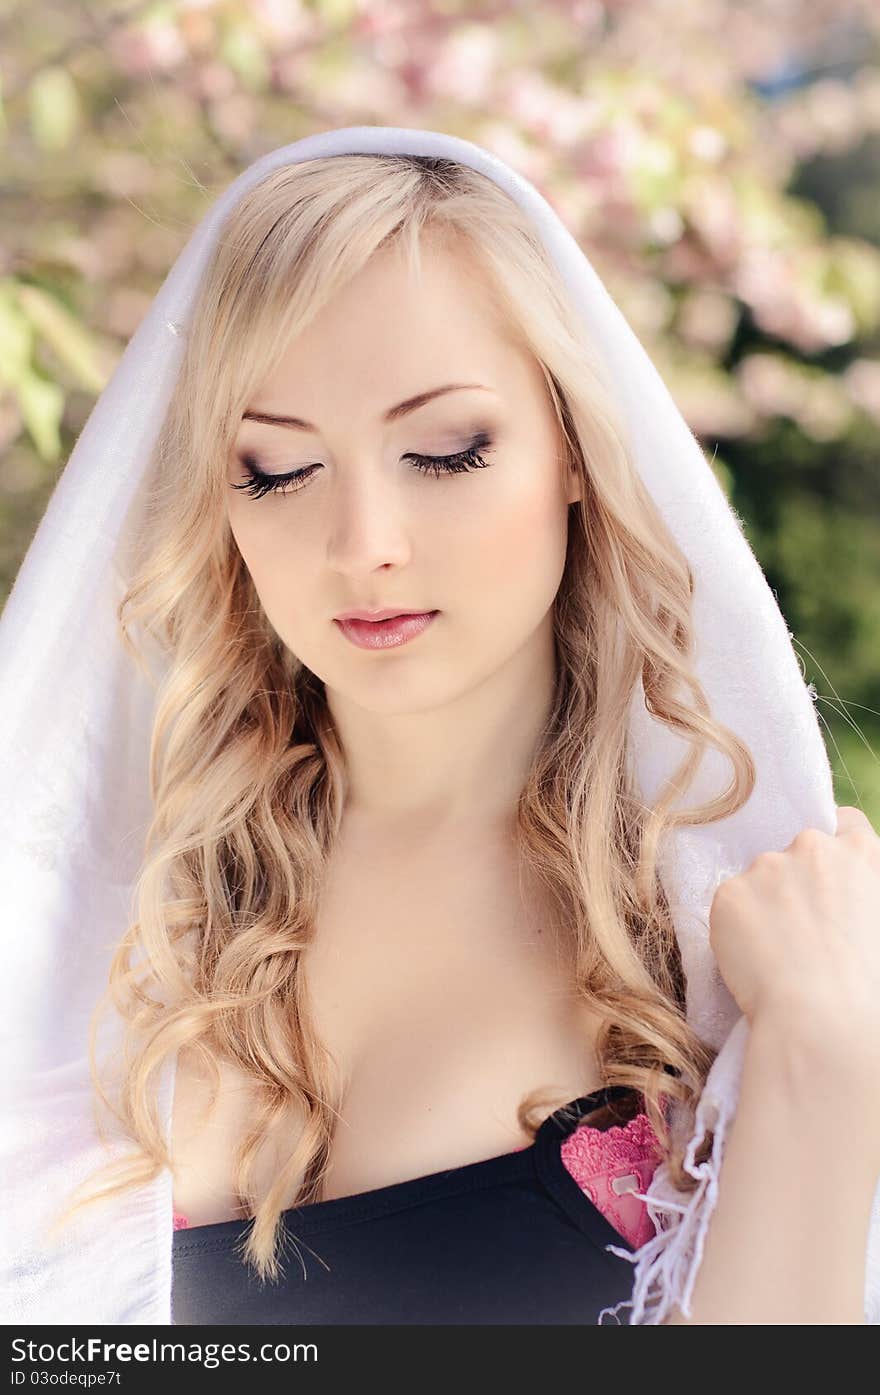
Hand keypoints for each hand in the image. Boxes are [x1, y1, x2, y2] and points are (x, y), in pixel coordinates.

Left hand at [707, 805, 879, 1074]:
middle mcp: (812, 847)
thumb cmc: (868, 986)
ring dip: (765, 903)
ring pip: (760, 878)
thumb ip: (862, 892)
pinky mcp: (729, 892)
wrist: (822, 1020)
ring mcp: (766, 867)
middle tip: (802, 928)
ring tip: (779, 952)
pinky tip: (754, 959)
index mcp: (861, 853)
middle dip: (797, 880)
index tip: (828, 876)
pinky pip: (732, 905)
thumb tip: (838, 905)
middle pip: (798, 851)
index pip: (844, 823)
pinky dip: (738, 927)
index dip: (836, 848)